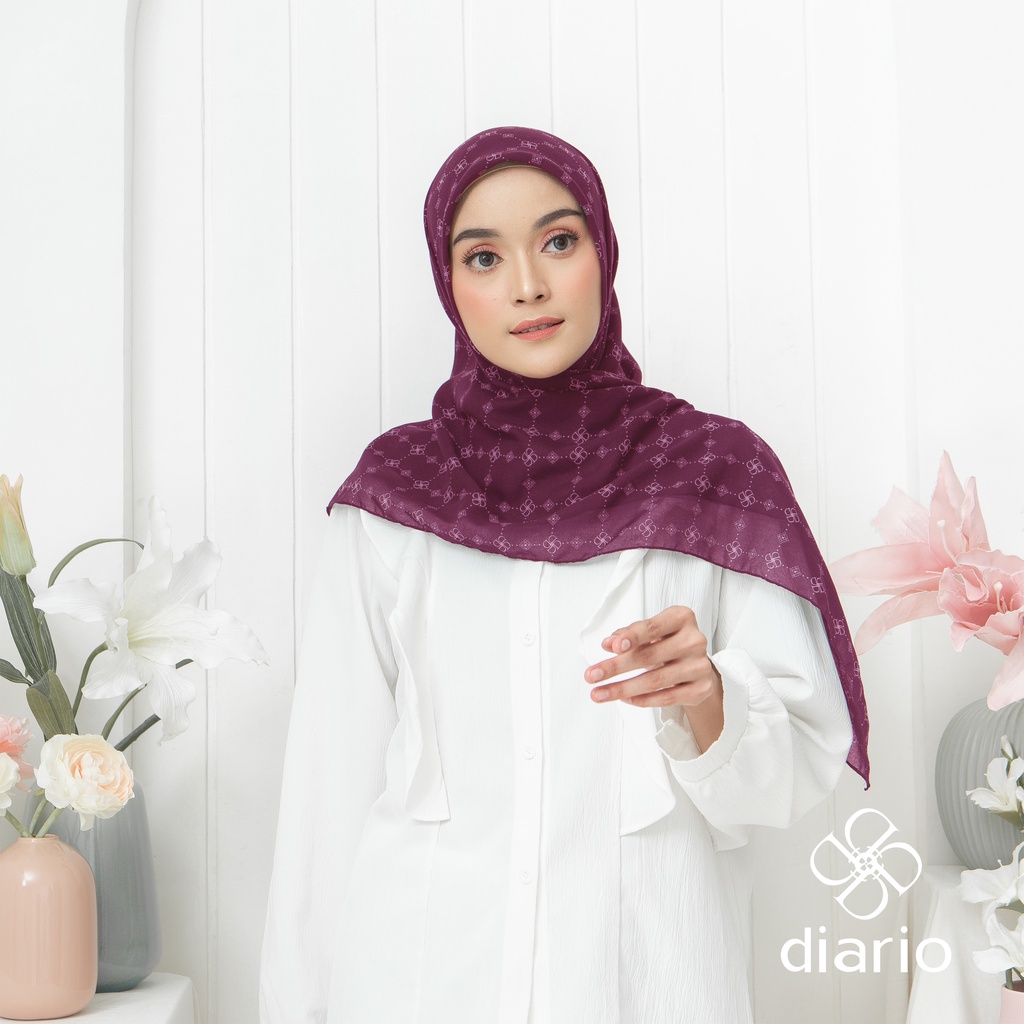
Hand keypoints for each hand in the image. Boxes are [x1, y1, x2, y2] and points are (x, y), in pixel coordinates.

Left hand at [584, 605, 724, 748]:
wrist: (697, 663)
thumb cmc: (668, 642)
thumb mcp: (650, 632)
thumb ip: (628, 635)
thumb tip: (608, 644)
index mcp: (681, 618)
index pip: (652, 627)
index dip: (632, 637)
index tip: (613, 647)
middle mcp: (694, 640)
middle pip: (649, 656)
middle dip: (615, 668)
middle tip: (592, 675)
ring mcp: (700, 665)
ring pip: (655, 680)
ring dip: (623, 689)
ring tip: (600, 693)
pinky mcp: (702, 688)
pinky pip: (668, 697)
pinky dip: (643, 700)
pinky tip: (625, 699)